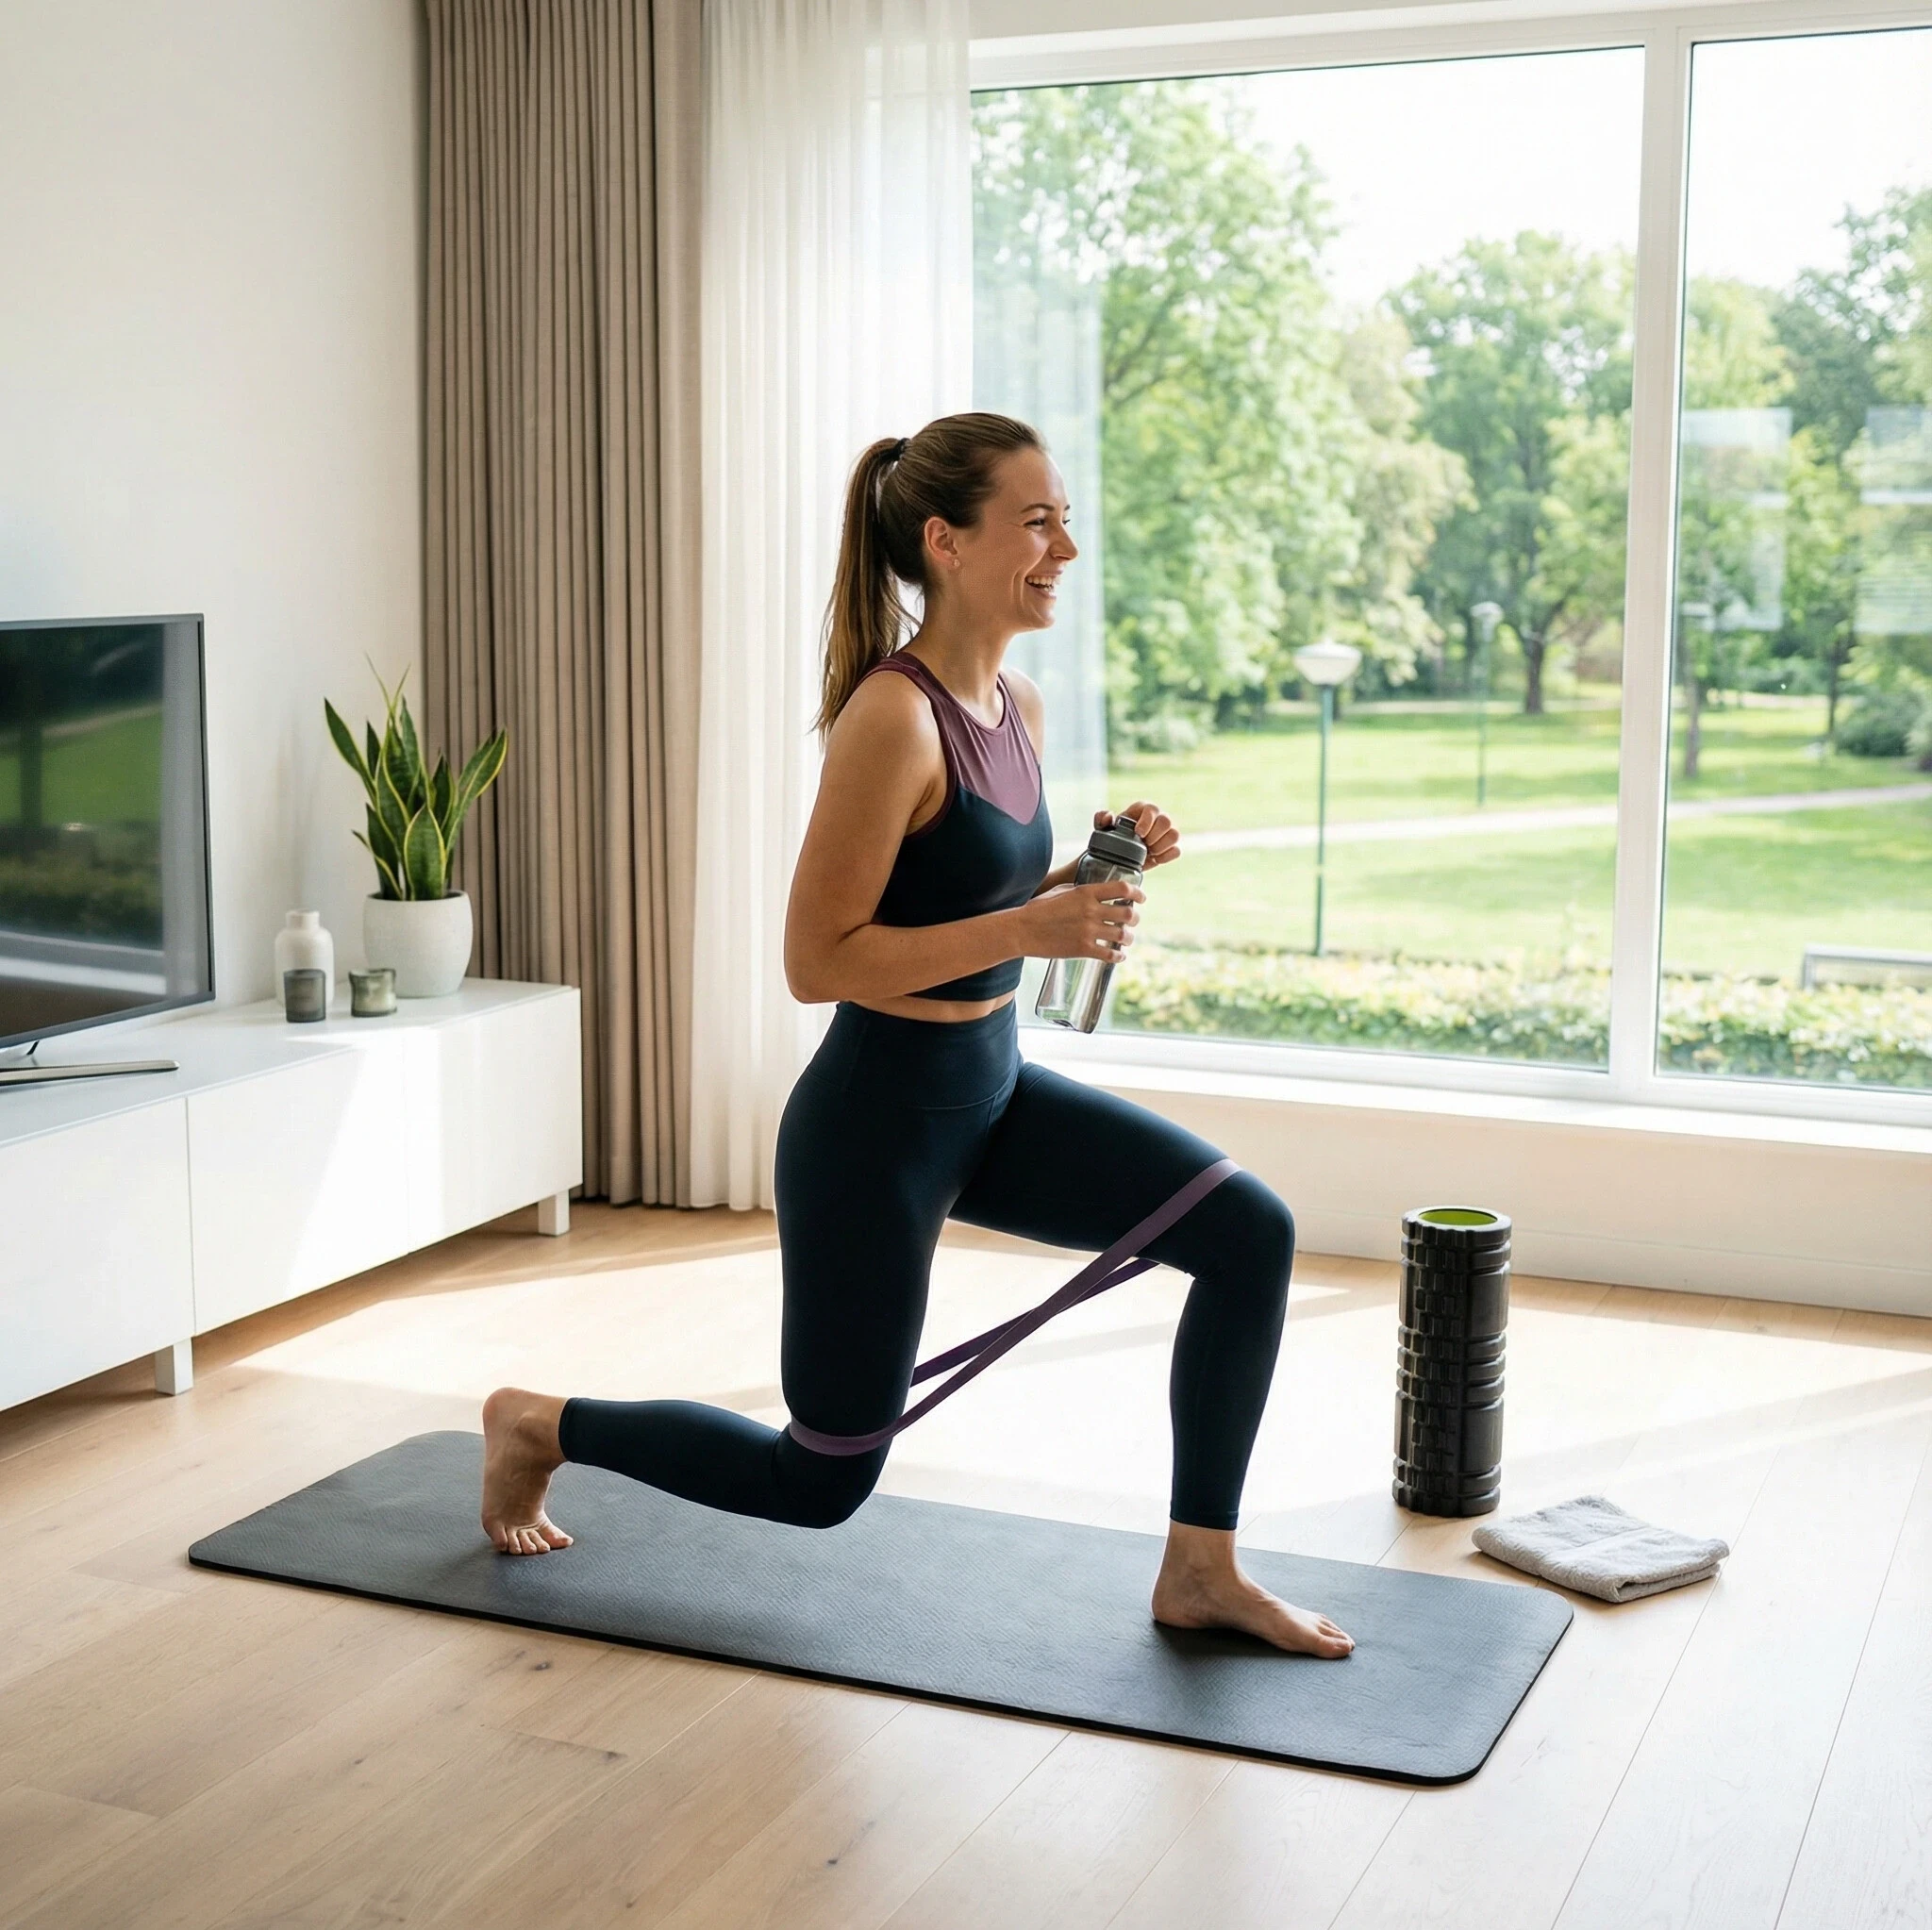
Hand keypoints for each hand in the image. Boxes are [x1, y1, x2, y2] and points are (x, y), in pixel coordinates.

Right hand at [1020, 877, 1144, 962]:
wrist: (1022, 930)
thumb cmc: (1037, 909)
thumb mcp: (1060, 891)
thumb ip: (1081, 891)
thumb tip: (1096, 893)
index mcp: (1086, 892)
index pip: (1122, 889)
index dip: (1137, 894)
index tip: (1141, 898)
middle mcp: (1091, 910)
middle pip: (1127, 914)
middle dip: (1135, 918)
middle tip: (1133, 921)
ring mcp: (1088, 931)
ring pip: (1122, 935)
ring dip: (1128, 938)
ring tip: (1126, 939)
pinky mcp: (1083, 949)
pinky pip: (1110, 954)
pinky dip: (1118, 956)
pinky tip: (1119, 956)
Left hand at [1096, 800, 1179, 867]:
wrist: (1121, 855)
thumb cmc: (1113, 836)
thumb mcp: (1103, 829)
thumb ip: (1101, 819)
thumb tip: (1108, 816)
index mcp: (1143, 809)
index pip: (1152, 809)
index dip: (1147, 821)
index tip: (1138, 833)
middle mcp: (1158, 818)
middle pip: (1166, 821)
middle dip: (1154, 836)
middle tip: (1142, 845)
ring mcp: (1167, 832)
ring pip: (1174, 835)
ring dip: (1160, 847)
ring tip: (1148, 852)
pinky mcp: (1171, 847)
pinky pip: (1176, 850)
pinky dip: (1166, 856)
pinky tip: (1154, 859)